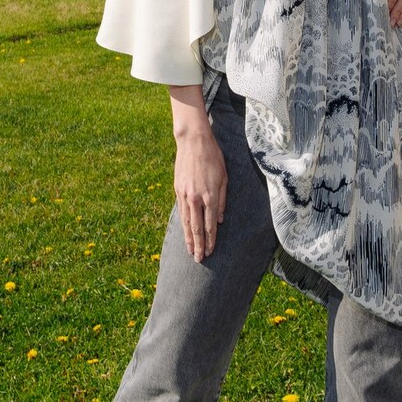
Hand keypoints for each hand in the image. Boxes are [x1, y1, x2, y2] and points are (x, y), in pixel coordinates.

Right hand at [172, 124, 227, 261]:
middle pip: (197, 228)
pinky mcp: (177, 190)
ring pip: (186, 222)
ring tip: (189, 251)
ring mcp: (185, 194)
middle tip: (198, 260)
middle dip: (198, 245)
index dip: (211, 240)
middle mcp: (196, 198)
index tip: (211, 252)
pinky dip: (182, 224)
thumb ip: (222, 201)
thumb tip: (220, 220)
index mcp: (210, 195)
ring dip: (188, 238)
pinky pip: (181, 212)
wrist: (193, 141)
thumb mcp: (224, 178)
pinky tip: (184, 232)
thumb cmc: (213, 157)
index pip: (210, 225)